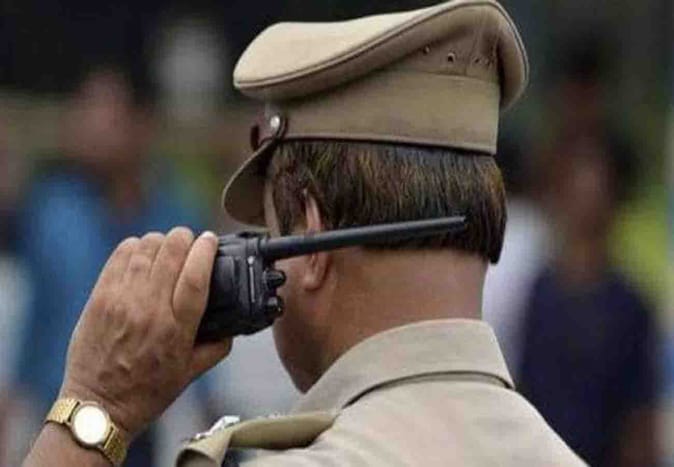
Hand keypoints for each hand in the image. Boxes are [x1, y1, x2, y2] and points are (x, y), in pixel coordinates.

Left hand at [59, 228, 230, 439]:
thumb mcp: (191, 374)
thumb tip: (233, 324)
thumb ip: (218, 346)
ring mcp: (121, 300)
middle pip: (171, 251)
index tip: (211, 240)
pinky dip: (136, 247)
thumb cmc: (147, 392)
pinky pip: (121, 255)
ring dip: (161, 241)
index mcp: (177, 328)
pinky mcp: (100, 297)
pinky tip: (143, 254)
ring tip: (167, 249)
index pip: (196, 275)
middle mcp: (150, 309)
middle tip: (190, 242)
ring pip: (146, 247)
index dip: (206, 250)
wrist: (99, 406)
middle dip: (186, 238)